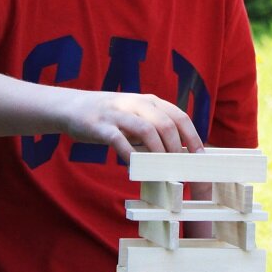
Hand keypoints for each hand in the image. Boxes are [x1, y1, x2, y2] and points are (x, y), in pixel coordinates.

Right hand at [57, 90, 203, 160]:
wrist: (71, 106)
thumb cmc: (110, 117)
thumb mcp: (136, 117)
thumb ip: (154, 130)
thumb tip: (178, 152)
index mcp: (150, 101)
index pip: (179, 116)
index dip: (193, 136)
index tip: (200, 156)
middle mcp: (137, 103)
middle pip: (166, 124)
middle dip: (177, 148)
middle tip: (181, 169)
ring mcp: (118, 113)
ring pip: (147, 130)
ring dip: (158, 152)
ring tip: (163, 170)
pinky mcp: (100, 125)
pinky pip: (119, 140)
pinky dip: (130, 154)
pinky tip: (135, 167)